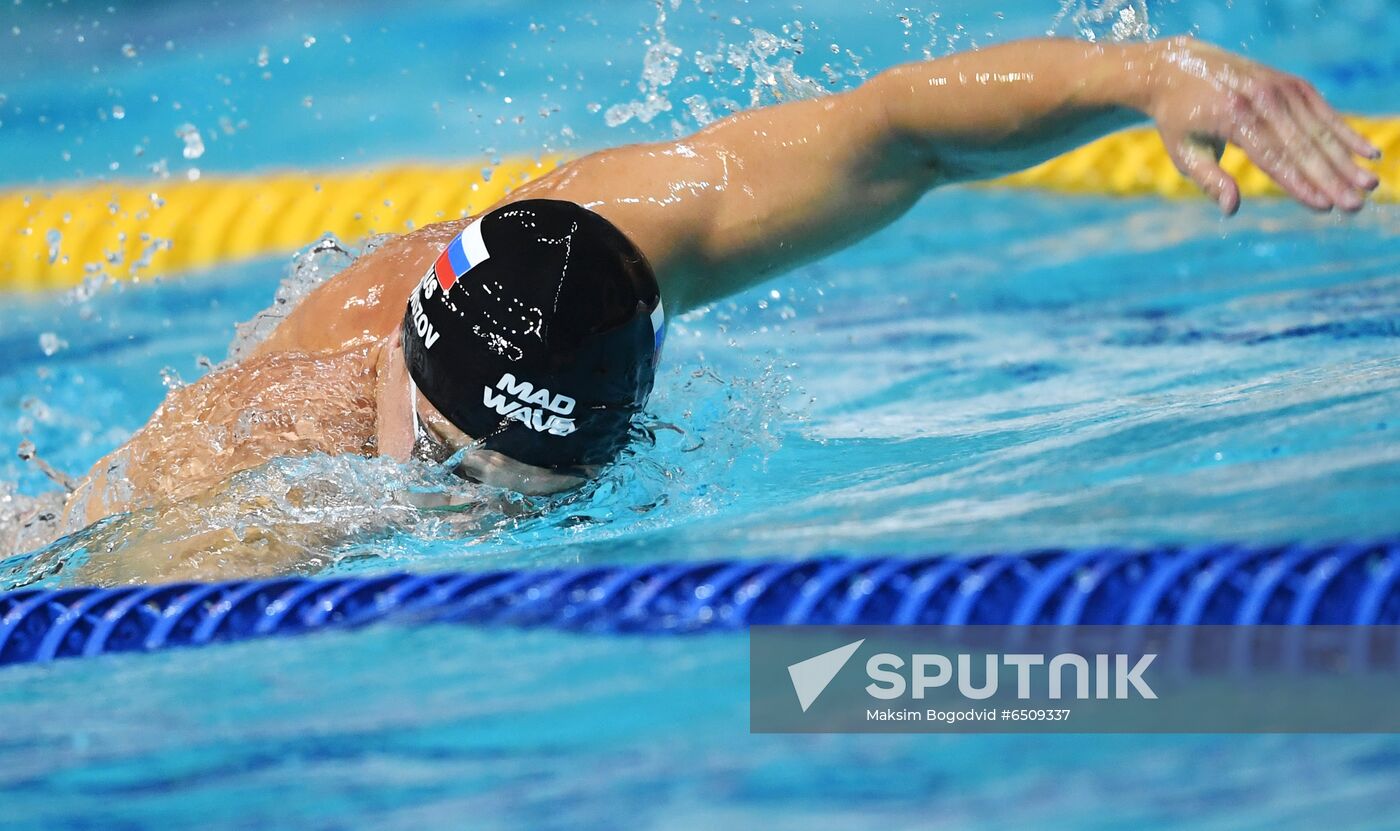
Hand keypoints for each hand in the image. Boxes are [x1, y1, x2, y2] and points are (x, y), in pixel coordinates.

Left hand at [1137, 36, 1380, 214]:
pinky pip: (1323, 112)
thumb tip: (1232, 208)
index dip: (1299, 185)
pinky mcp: (1291, 84)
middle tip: (1356, 204)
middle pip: (1303, 146)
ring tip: (1369, 185)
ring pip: (1319, 130)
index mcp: (1233, 118)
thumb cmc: (1180, 120)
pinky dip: (1346, 133)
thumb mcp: (1184, 152)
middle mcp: (1261, 100)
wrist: (1179, 69)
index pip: (1273, 158)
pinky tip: (1368, 154)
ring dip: (1346, 160)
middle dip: (1331, 178)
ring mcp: (1279, 89)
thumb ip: (1209, 180)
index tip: (1324, 206)